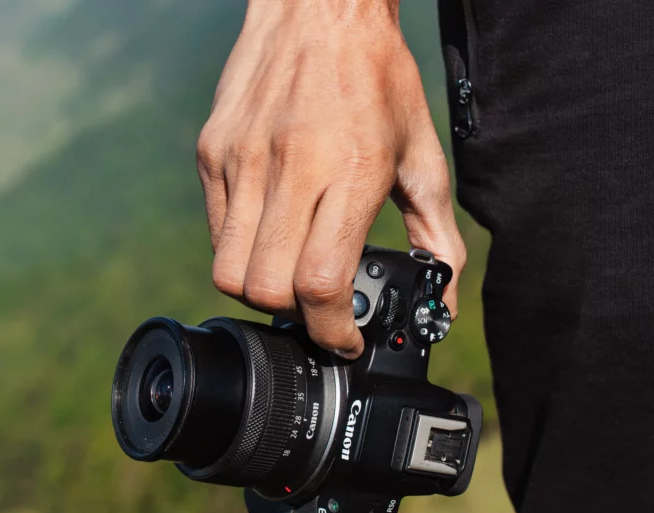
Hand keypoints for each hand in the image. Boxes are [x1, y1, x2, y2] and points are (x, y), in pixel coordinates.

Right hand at [197, 0, 465, 358]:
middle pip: (268, 289)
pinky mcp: (212, 152)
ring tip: (288, 275)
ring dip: (260, 291)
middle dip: (296, 316)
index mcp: (351, 170)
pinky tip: (270, 232)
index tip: (346, 338)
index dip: (332, 329)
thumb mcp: (421, 154)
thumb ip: (437, 234)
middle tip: (318, 307)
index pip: (321, 283)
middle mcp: (291, 167)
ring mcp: (243, 160)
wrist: (318, 7)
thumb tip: (441, 298)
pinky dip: (240, 251)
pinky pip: (216, 232)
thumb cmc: (376, 79)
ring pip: (229, 272)